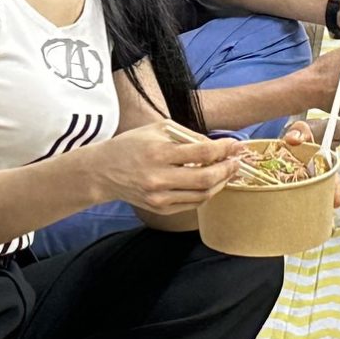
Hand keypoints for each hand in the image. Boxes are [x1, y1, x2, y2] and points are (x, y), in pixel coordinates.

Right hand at [90, 125, 241, 214]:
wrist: (102, 171)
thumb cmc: (132, 145)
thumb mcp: (157, 129)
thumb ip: (188, 136)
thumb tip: (216, 145)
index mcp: (158, 153)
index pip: (202, 152)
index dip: (224, 149)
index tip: (235, 145)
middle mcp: (159, 178)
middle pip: (206, 178)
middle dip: (228, 169)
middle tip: (237, 161)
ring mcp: (159, 197)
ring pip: (202, 194)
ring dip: (221, 183)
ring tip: (228, 171)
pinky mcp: (160, 208)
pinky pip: (192, 204)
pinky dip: (206, 193)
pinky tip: (211, 182)